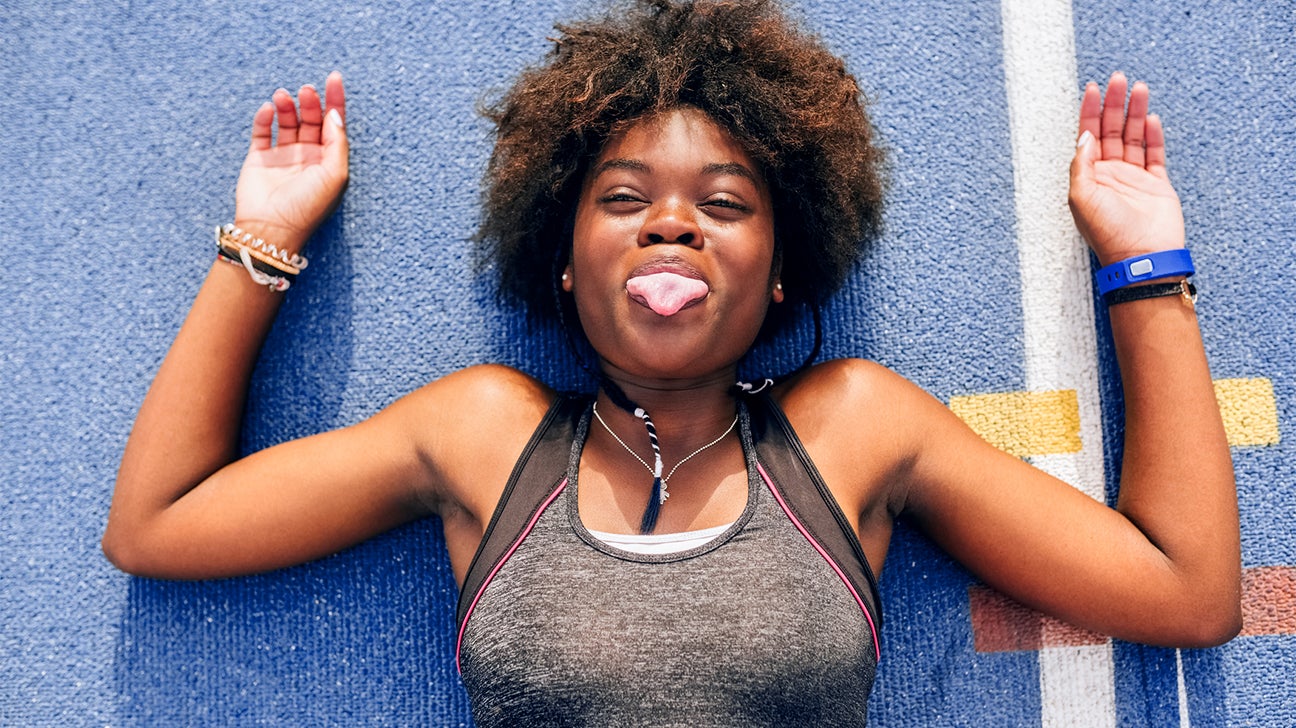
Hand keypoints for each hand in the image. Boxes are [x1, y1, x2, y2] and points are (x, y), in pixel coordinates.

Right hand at [233, 72, 348, 251]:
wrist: (272, 229)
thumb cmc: (308, 207)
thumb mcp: (335, 175)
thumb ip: (337, 142)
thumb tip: (335, 114)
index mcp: (328, 161)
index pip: (333, 124)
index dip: (335, 100)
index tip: (334, 77)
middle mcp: (307, 157)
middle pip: (311, 119)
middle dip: (310, 102)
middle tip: (306, 91)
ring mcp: (283, 157)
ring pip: (287, 121)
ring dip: (287, 106)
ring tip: (284, 97)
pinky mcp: (259, 159)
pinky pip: (262, 132)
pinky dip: (264, 118)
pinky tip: (268, 110)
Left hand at [1069, 72, 1184, 266]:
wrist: (1142, 257)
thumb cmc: (1108, 232)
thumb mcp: (1081, 197)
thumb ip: (1081, 165)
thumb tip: (1084, 136)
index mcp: (1088, 177)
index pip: (1087, 136)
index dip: (1089, 111)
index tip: (1092, 87)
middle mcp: (1110, 174)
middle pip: (1111, 130)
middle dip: (1113, 104)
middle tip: (1118, 78)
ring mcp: (1134, 178)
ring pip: (1133, 136)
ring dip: (1135, 112)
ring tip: (1138, 88)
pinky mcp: (1157, 184)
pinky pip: (1155, 153)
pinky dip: (1152, 135)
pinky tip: (1150, 118)